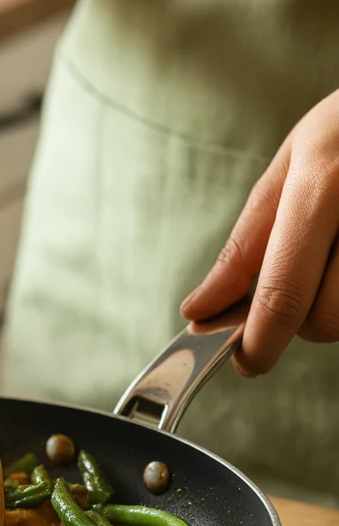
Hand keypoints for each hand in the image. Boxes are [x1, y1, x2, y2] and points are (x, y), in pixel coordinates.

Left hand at [181, 88, 338, 374]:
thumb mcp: (292, 165)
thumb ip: (245, 244)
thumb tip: (199, 310)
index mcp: (325, 185)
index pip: (282, 294)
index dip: (258, 342)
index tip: (246, 360)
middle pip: (326, 319)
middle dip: (301, 319)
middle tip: (301, 278)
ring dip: (336, 308)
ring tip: (335, 255)